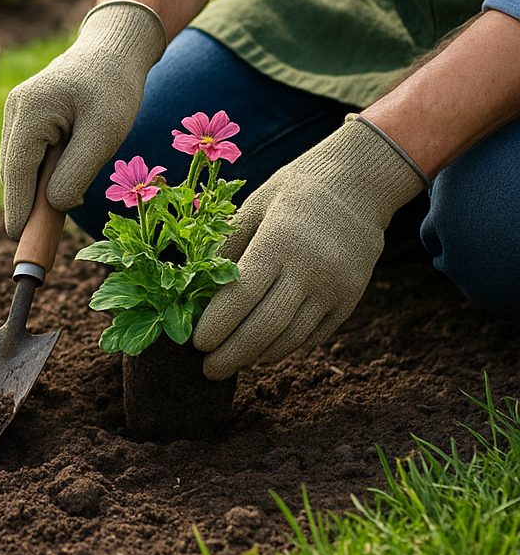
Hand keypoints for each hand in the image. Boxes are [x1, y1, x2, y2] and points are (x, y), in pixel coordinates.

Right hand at [0, 0, 165, 239]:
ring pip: (20, 165)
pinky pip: (29, 154)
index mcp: (30, 109)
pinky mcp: (27, 116)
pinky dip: (43, 171)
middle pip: (14, 171)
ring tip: (71, 190)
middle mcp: (16, 109)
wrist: (116, 48)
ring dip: (39, 184)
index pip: (16, 170)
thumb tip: (51, 204)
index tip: (17, 237)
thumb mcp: (104, 133)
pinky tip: (68, 170)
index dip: (16, 207)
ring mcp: (18, 111)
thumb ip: (75, 171)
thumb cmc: (114, 87)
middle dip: (29, 200)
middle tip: (47, 233)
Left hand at [192, 116, 427, 378]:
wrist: (358, 183)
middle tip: (208, 370)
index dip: (217, 324)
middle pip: (265, 326)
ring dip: (258, 356)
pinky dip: (286, 347)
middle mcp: (310, 269)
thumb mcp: (254, 206)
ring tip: (232, 363)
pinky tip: (263, 351)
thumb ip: (228, 247)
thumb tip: (197, 289)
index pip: (242, 295)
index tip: (195, 343)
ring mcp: (334, 288)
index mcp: (279, 241)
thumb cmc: (293, 191)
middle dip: (232, 354)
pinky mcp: (350, 300)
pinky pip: (314, 335)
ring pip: (292, 338)